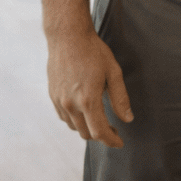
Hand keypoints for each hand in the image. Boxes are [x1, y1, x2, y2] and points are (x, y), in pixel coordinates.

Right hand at [46, 28, 131, 147]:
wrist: (67, 37)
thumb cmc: (94, 52)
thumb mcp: (114, 72)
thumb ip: (120, 98)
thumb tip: (128, 119)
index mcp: (88, 100)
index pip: (99, 132)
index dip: (111, 141)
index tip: (120, 143)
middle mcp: (70, 104)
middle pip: (86, 133)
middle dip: (101, 135)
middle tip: (114, 129)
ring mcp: (59, 101)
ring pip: (74, 127)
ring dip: (88, 128)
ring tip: (101, 119)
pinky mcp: (52, 96)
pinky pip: (64, 117)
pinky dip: (76, 120)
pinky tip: (85, 111)